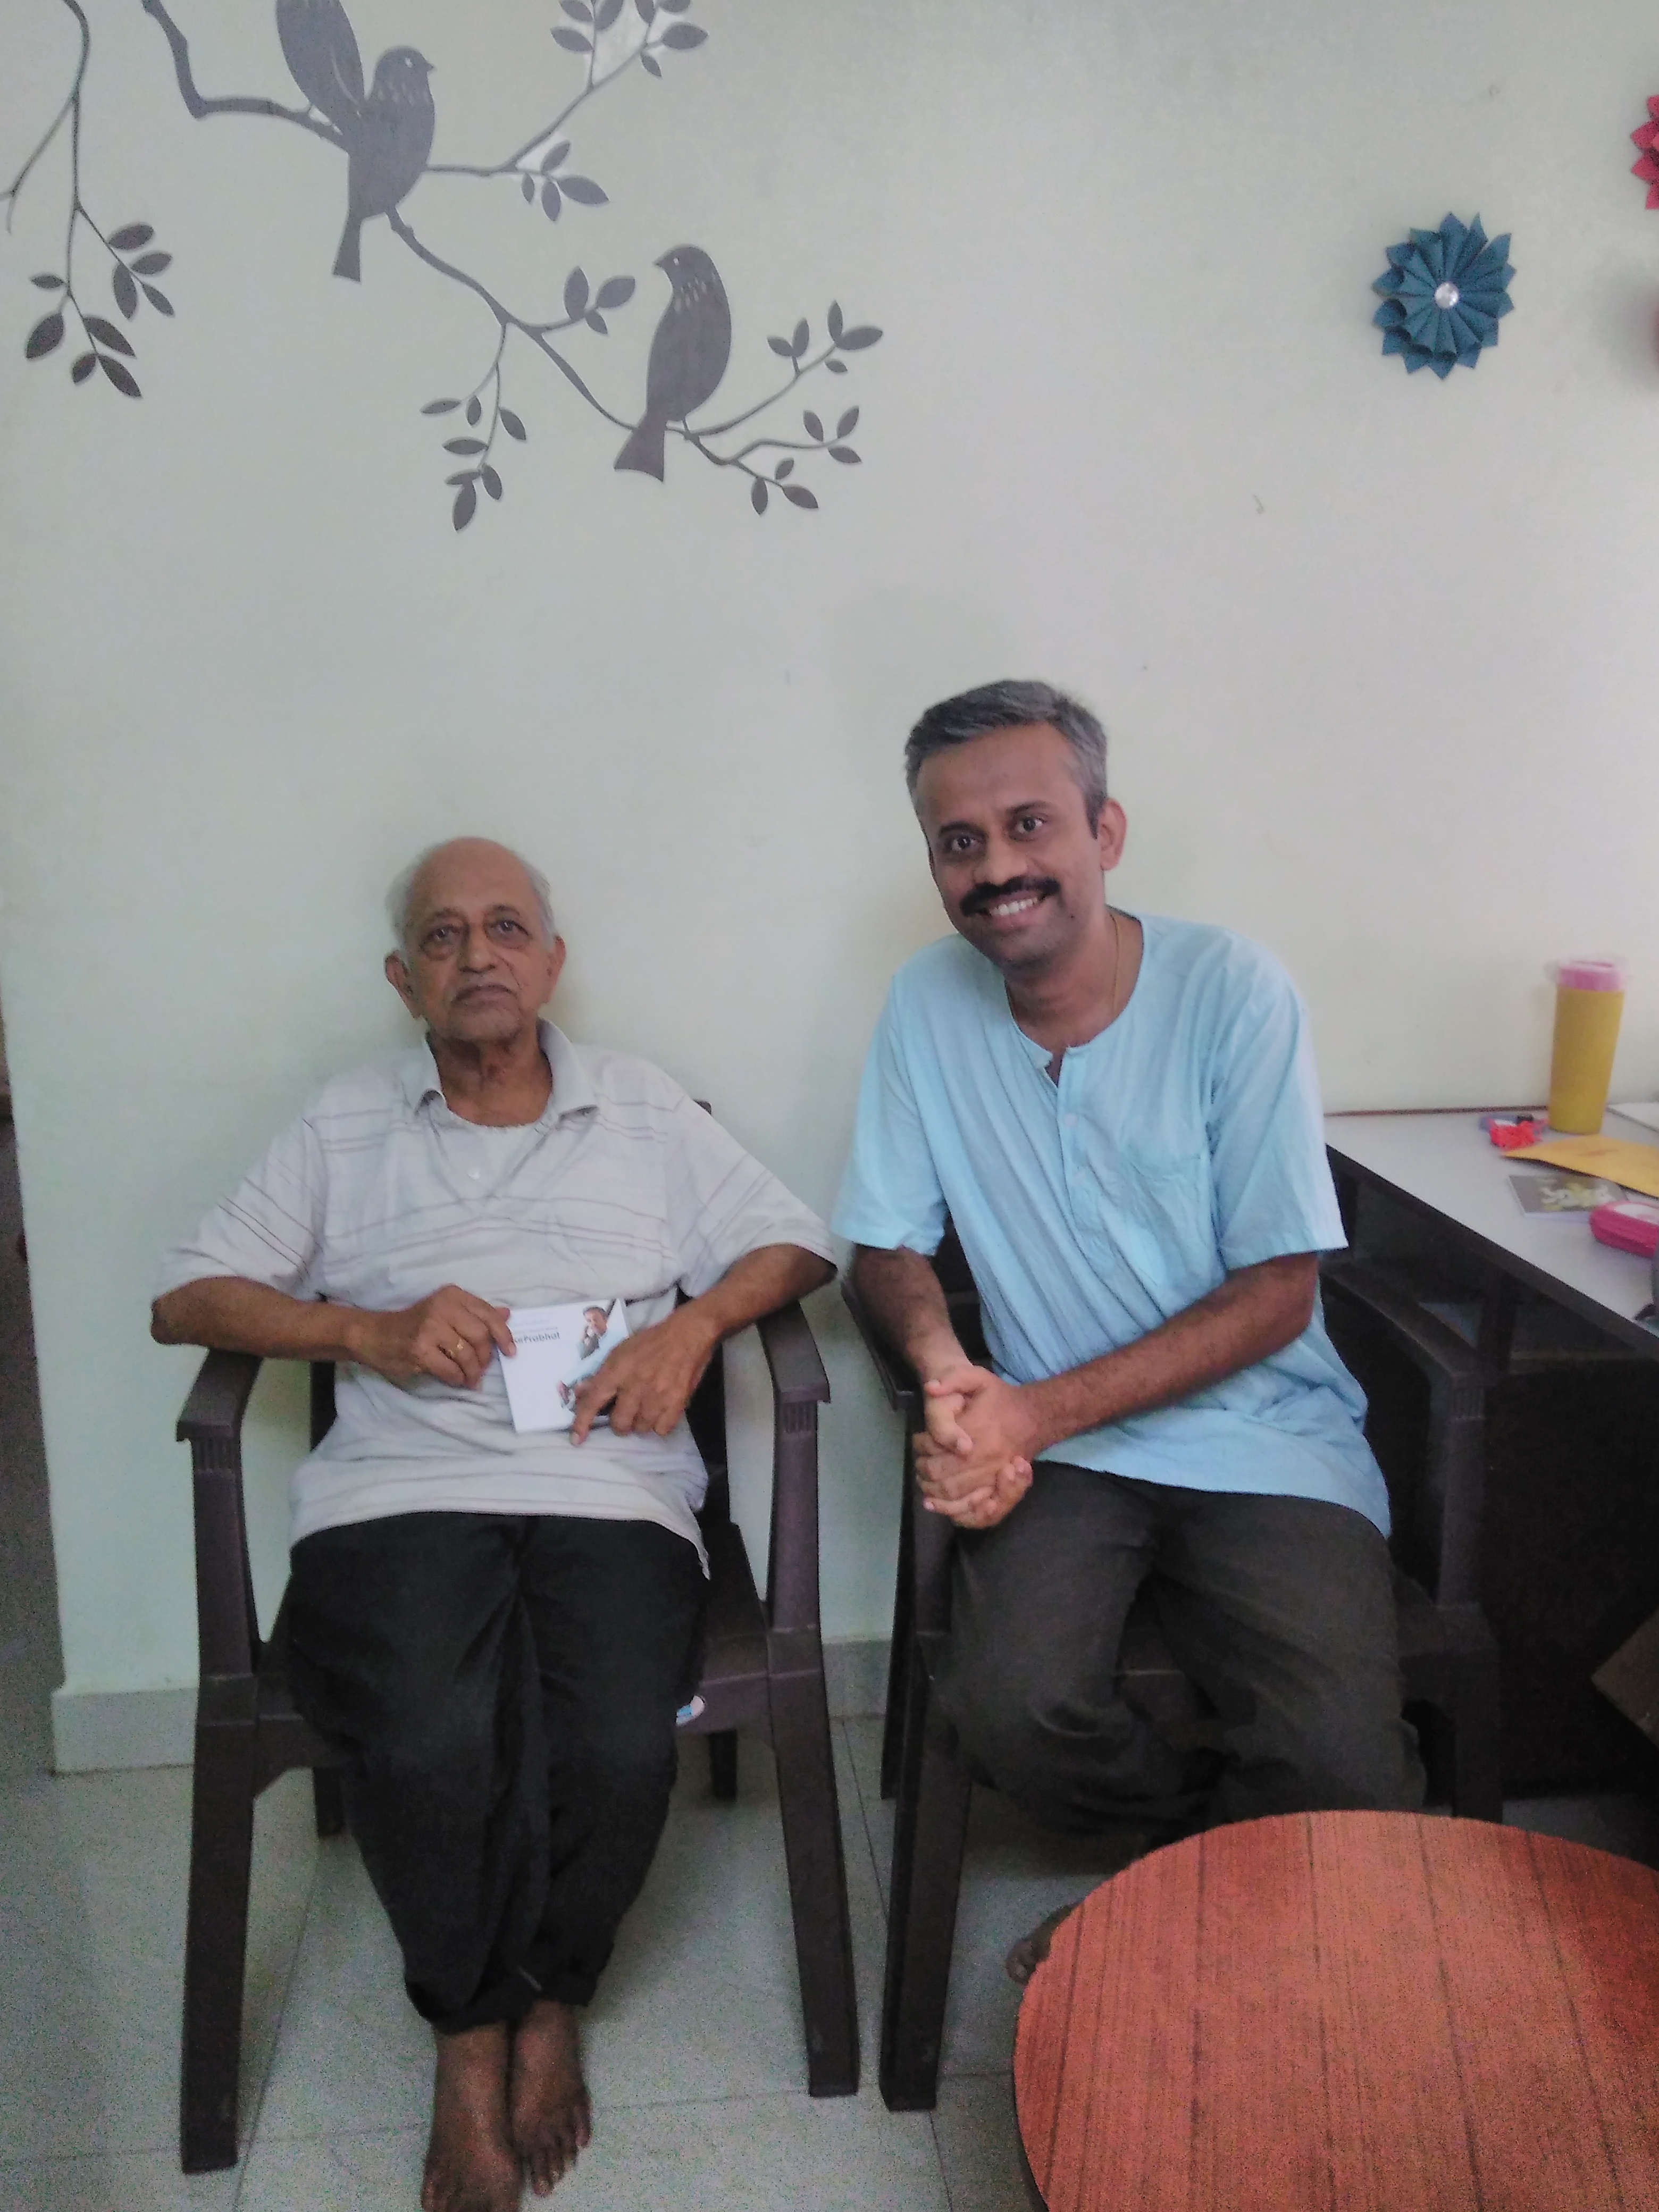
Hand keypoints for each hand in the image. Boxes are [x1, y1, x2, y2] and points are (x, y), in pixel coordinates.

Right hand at [347, 1285, 514, 1389]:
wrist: (373, 1334)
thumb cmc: (413, 1324)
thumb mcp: (445, 1311)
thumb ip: (475, 1313)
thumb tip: (507, 1314)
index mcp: (452, 1295)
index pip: (488, 1314)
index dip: (504, 1335)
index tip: (511, 1351)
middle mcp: (442, 1308)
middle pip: (481, 1336)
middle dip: (486, 1357)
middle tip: (482, 1369)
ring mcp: (430, 1328)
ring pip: (467, 1355)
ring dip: (473, 1372)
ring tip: (471, 1379)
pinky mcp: (420, 1349)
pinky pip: (451, 1369)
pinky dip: (457, 1378)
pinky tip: (456, 1379)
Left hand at [571, 1306, 717, 1443]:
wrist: (687, 1334)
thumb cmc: (651, 1341)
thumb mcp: (620, 1351)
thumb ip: (600, 1374)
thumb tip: (580, 1392)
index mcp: (617, 1370)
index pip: (594, 1401)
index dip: (582, 1422)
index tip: (577, 1439)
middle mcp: (635, 1386)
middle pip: (620, 1423)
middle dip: (620, 1423)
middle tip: (626, 1413)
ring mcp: (657, 1396)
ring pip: (641, 1428)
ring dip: (641, 1422)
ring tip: (647, 1408)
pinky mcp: (677, 1403)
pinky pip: (662, 1430)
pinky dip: (659, 1425)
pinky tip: (661, 1412)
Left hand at [913, 1363, 1039, 1529]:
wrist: (1034, 1417)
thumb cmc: (1001, 1399)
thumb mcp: (979, 1378)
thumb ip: (955, 1378)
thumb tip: (931, 1388)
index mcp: (979, 1432)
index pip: (939, 1450)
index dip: (922, 1449)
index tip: (918, 1441)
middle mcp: (987, 1458)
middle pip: (945, 1478)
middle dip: (925, 1474)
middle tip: (919, 1465)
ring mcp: (996, 1477)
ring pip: (958, 1497)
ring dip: (936, 1495)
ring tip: (925, 1484)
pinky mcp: (1002, 1490)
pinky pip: (979, 1513)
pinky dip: (958, 1513)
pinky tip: (941, 1506)